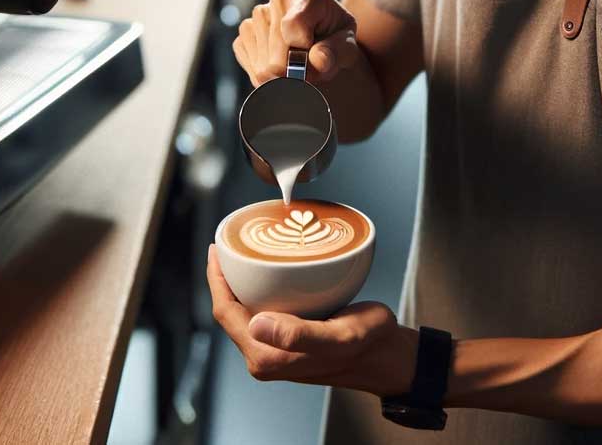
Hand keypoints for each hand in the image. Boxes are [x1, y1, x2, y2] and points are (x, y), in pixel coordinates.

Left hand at [206, 245, 415, 396]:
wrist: (385, 355)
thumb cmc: (366, 345)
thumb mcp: (338, 337)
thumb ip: (298, 336)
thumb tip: (256, 323)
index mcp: (267, 358)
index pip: (225, 314)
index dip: (216, 280)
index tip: (217, 249)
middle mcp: (265, 356)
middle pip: (230, 311)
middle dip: (224, 277)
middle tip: (229, 243)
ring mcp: (275, 349)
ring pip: (245, 309)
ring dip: (240, 282)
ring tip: (243, 251)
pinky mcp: (287, 340)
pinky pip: (262, 310)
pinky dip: (259, 287)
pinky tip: (267, 269)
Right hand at [233, 0, 359, 85]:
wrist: (320, 40)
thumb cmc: (334, 42)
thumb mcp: (346, 48)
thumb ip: (336, 53)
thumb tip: (318, 60)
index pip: (293, 26)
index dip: (302, 51)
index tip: (314, 57)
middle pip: (276, 46)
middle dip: (292, 68)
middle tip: (308, 70)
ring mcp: (260, 12)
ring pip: (261, 57)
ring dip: (278, 72)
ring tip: (295, 65)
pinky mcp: (246, 29)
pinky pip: (247, 58)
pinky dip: (262, 71)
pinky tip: (279, 65)